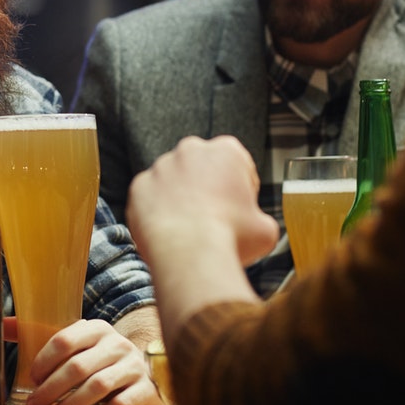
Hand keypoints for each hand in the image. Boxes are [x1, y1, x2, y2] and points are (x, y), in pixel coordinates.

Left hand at [9, 318, 166, 404]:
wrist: (145, 373)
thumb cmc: (100, 359)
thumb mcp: (77, 343)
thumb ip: (40, 334)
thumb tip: (1, 324)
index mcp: (97, 329)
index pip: (65, 339)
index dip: (44, 361)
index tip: (32, 378)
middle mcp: (117, 344)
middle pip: (78, 366)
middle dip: (51, 389)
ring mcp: (134, 366)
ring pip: (98, 386)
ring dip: (71, 404)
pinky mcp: (147, 389)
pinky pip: (123, 403)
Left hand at [128, 135, 276, 266]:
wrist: (189, 254)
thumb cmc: (231, 239)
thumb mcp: (265, 229)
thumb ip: (258, 218)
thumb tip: (255, 226)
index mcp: (226, 151)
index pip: (236, 164)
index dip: (240, 188)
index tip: (239, 207)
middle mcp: (191, 150)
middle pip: (202, 168)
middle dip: (207, 187)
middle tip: (213, 218)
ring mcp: (161, 166)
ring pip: (174, 181)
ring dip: (180, 199)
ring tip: (189, 230)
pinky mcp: (139, 186)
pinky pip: (150, 198)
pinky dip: (157, 212)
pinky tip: (169, 232)